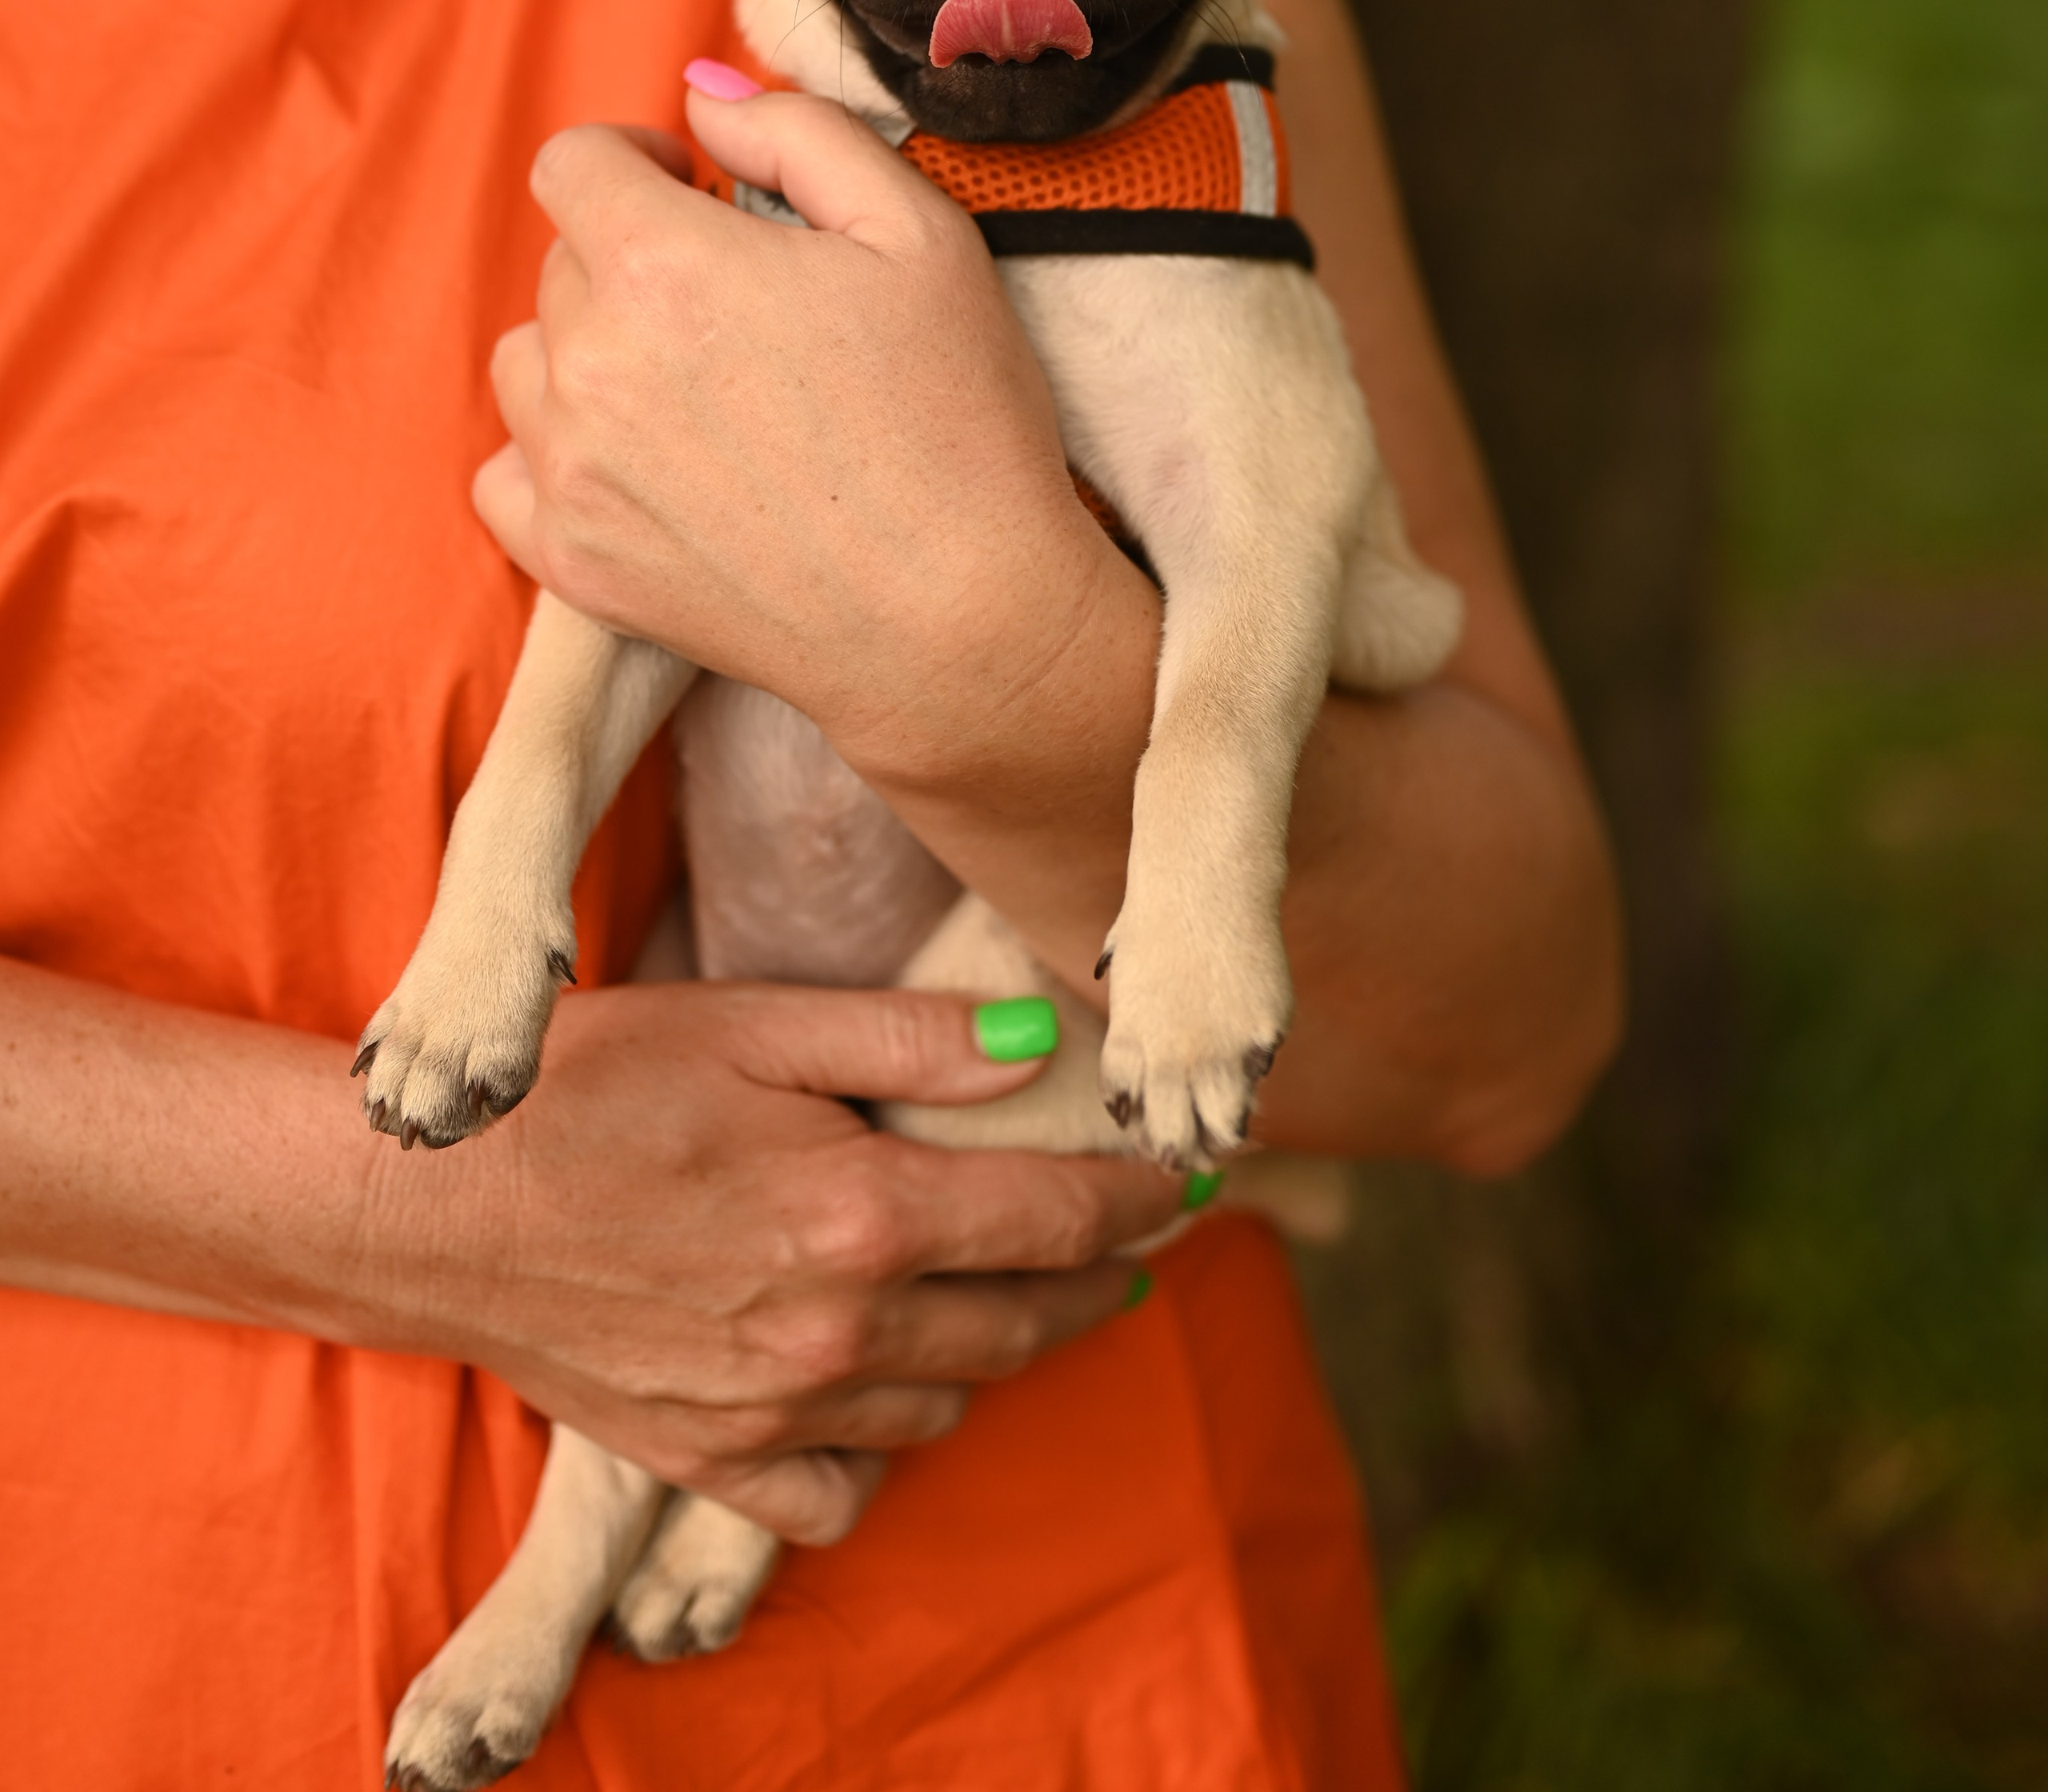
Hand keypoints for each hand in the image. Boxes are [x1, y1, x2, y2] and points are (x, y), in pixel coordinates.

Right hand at [426, 978, 1177, 1541]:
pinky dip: (883, 1443)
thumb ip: (909, 1038)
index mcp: (860, 1211)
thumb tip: (1045, 1042)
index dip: (1140, 1200)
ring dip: (997, 1348)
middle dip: (1093, 1277)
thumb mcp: (755, 1021)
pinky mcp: (709, 1460)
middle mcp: (834, 1330)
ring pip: (947, 1401)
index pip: (1057, 1221)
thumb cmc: (589, 1085)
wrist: (426, 1205)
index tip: (1189, 1179)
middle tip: (1131, 1239)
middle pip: (1023, 1322)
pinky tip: (883, 1380)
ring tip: (1011, 1289)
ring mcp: (772, 1413)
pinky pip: (844, 1492)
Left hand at [473, 89, 1150, 791]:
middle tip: (740, 306)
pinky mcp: (572, 564)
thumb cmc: (959, 419)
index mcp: (663, 263)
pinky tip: (640, 463)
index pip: (573, 163)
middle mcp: (590, 362)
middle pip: (562, 263)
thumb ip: (798, 133)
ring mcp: (570, 471)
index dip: (635, 160)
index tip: (695, 191)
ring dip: (590, 352)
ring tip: (692, 387)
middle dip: (635, 258)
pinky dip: (555, 456)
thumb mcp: (919, 234)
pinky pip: (505, 475)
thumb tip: (698, 99)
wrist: (963, 619)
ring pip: (527, 363)